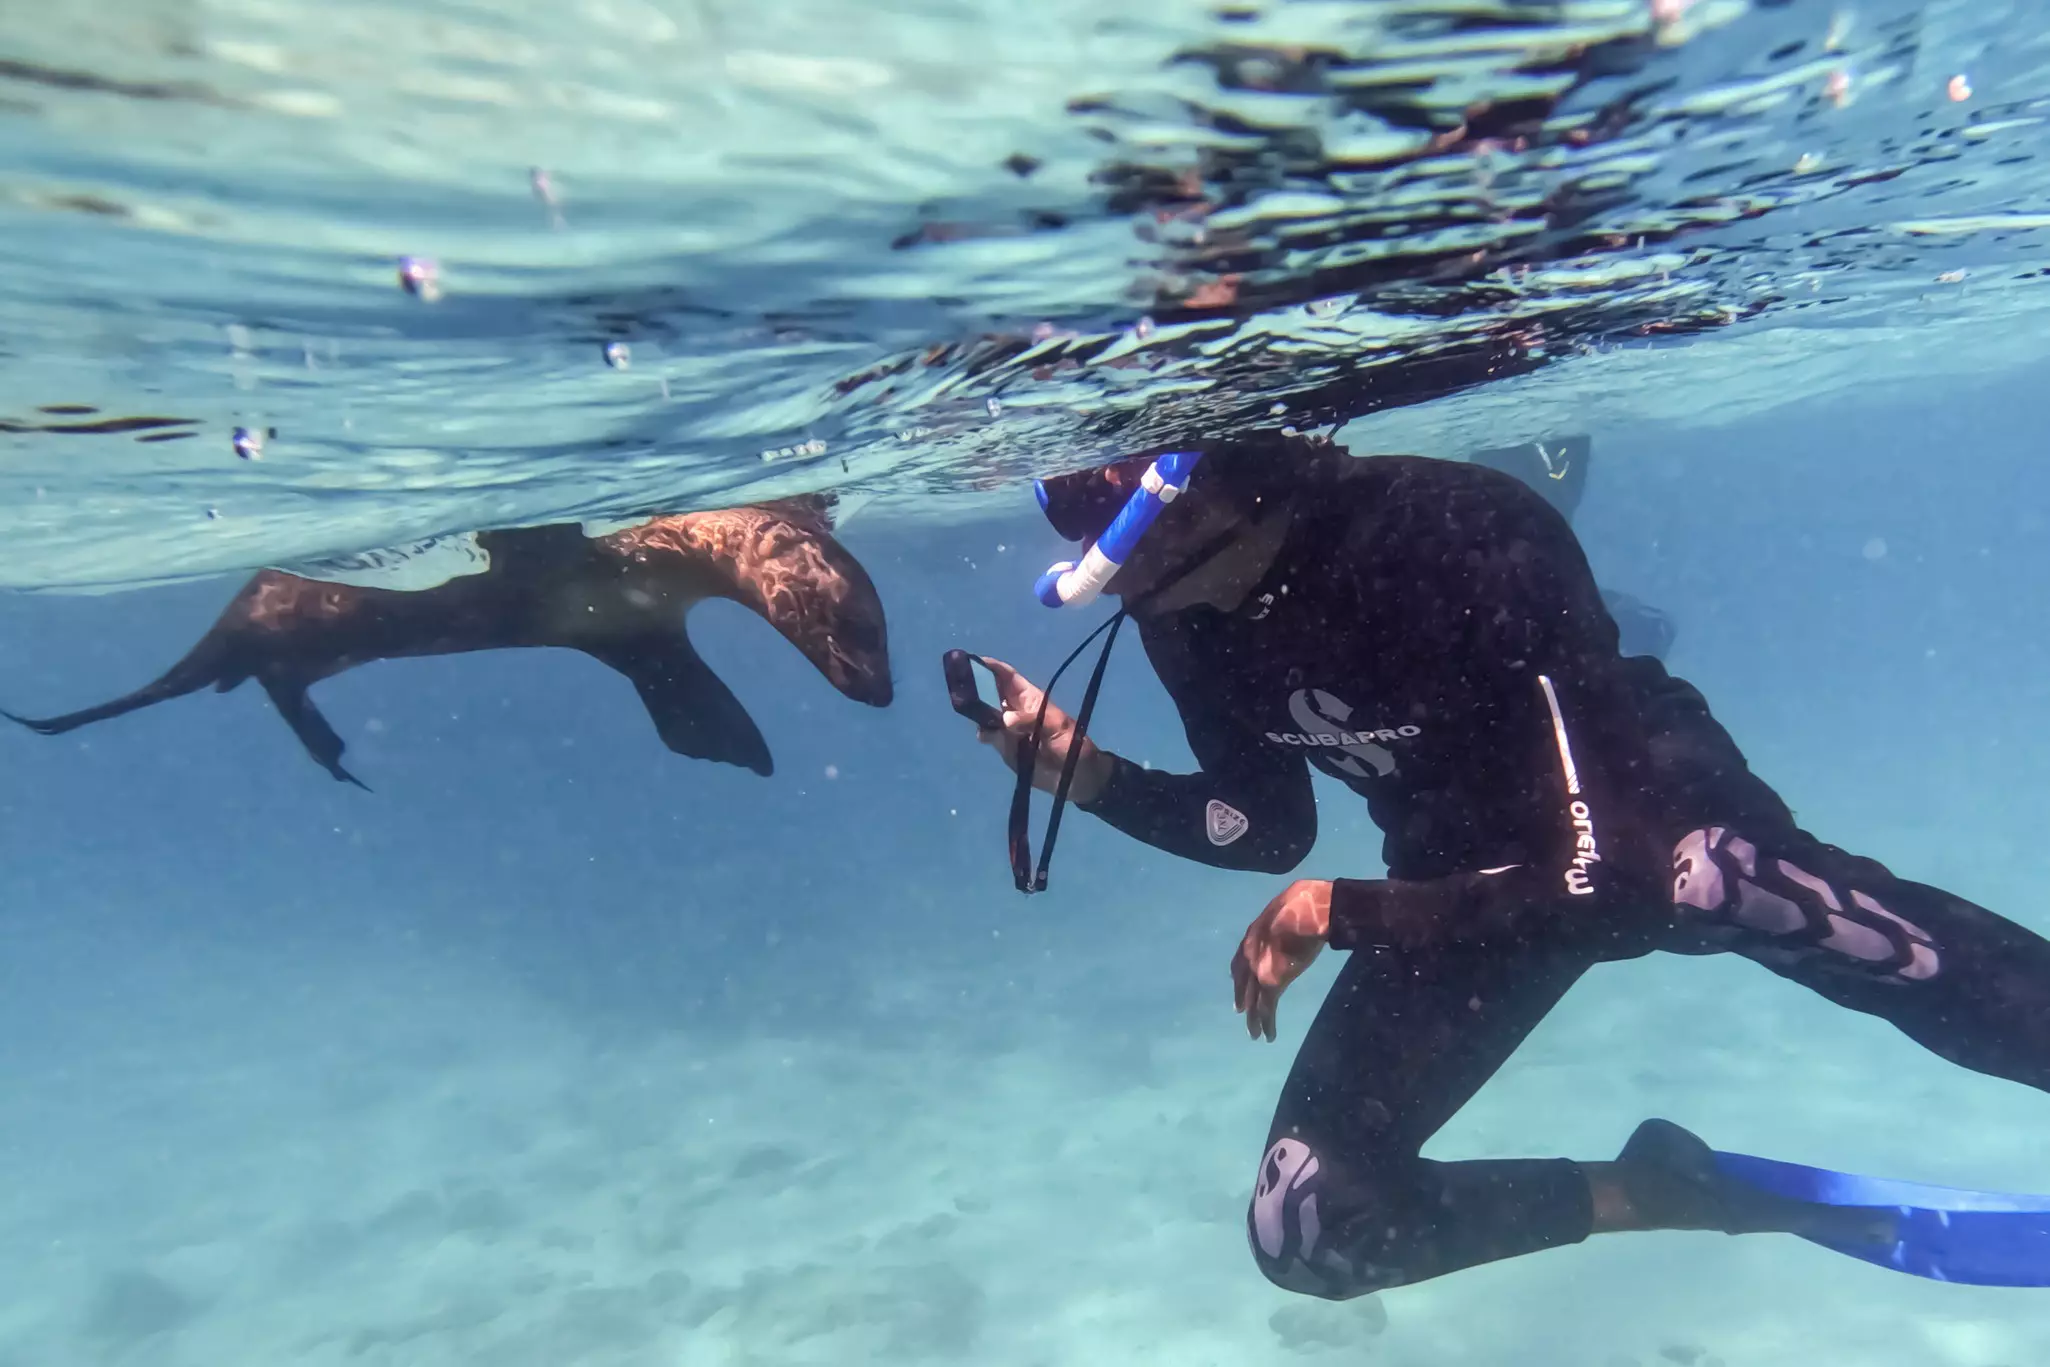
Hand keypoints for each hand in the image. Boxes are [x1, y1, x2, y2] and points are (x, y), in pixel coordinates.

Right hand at [971, 657, 1110, 804]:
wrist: (1077, 778)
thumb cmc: (1072, 744)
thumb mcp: (1057, 727)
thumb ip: (1031, 721)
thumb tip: (1005, 719)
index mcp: (1029, 699)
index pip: (1008, 677)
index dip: (992, 667)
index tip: (974, 660)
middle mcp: (1015, 711)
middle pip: (990, 694)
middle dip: (977, 689)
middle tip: (961, 688)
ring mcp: (1008, 730)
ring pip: (986, 716)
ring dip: (978, 713)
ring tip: (970, 710)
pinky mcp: (1005, 748)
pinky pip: (990, 737)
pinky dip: (984, 734)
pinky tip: (984, 736)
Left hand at [1231, 880, 1332, 1041]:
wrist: (1309, 911)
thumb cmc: (1302, 905)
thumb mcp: (1281, 912)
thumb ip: (1276, 925)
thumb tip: (1284, 929)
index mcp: (1252, 936)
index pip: (1239, 961)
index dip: (1239, 975)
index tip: (1238, 985)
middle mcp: (1249, 954)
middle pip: (1242, 984)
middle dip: (1242, 999)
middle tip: (1241, 1013)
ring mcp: (1258, 969)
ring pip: (1253, 1001)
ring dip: (1254, 1020)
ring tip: (1255, 1035)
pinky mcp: (1272, 983)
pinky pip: (1267, 1008)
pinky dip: (1267, 1023)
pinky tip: (1269, 1036)